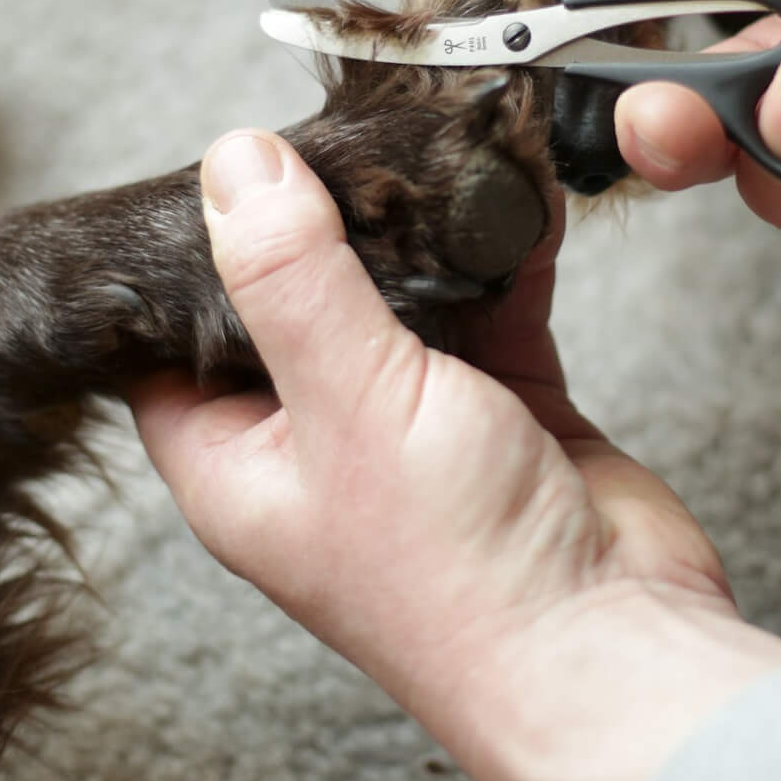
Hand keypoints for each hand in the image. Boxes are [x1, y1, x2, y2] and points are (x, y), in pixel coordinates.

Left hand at [128, 130, 780, 780]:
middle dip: (317, 221)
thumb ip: (291, 278)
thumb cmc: (460, 578)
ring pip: (397, 299)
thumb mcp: (348, 402)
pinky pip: (490, 310)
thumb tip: (235, 167)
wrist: (612, 650)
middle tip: (333, 130)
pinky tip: (516, 195)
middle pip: (288, 305)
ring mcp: (412, 429)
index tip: (208, 166)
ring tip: (427, 143)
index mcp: (235, 465)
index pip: (168, 343)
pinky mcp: (502, 413)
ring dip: (420, 230)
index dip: (179, 258)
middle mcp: (316, 446)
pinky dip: (502, 254)